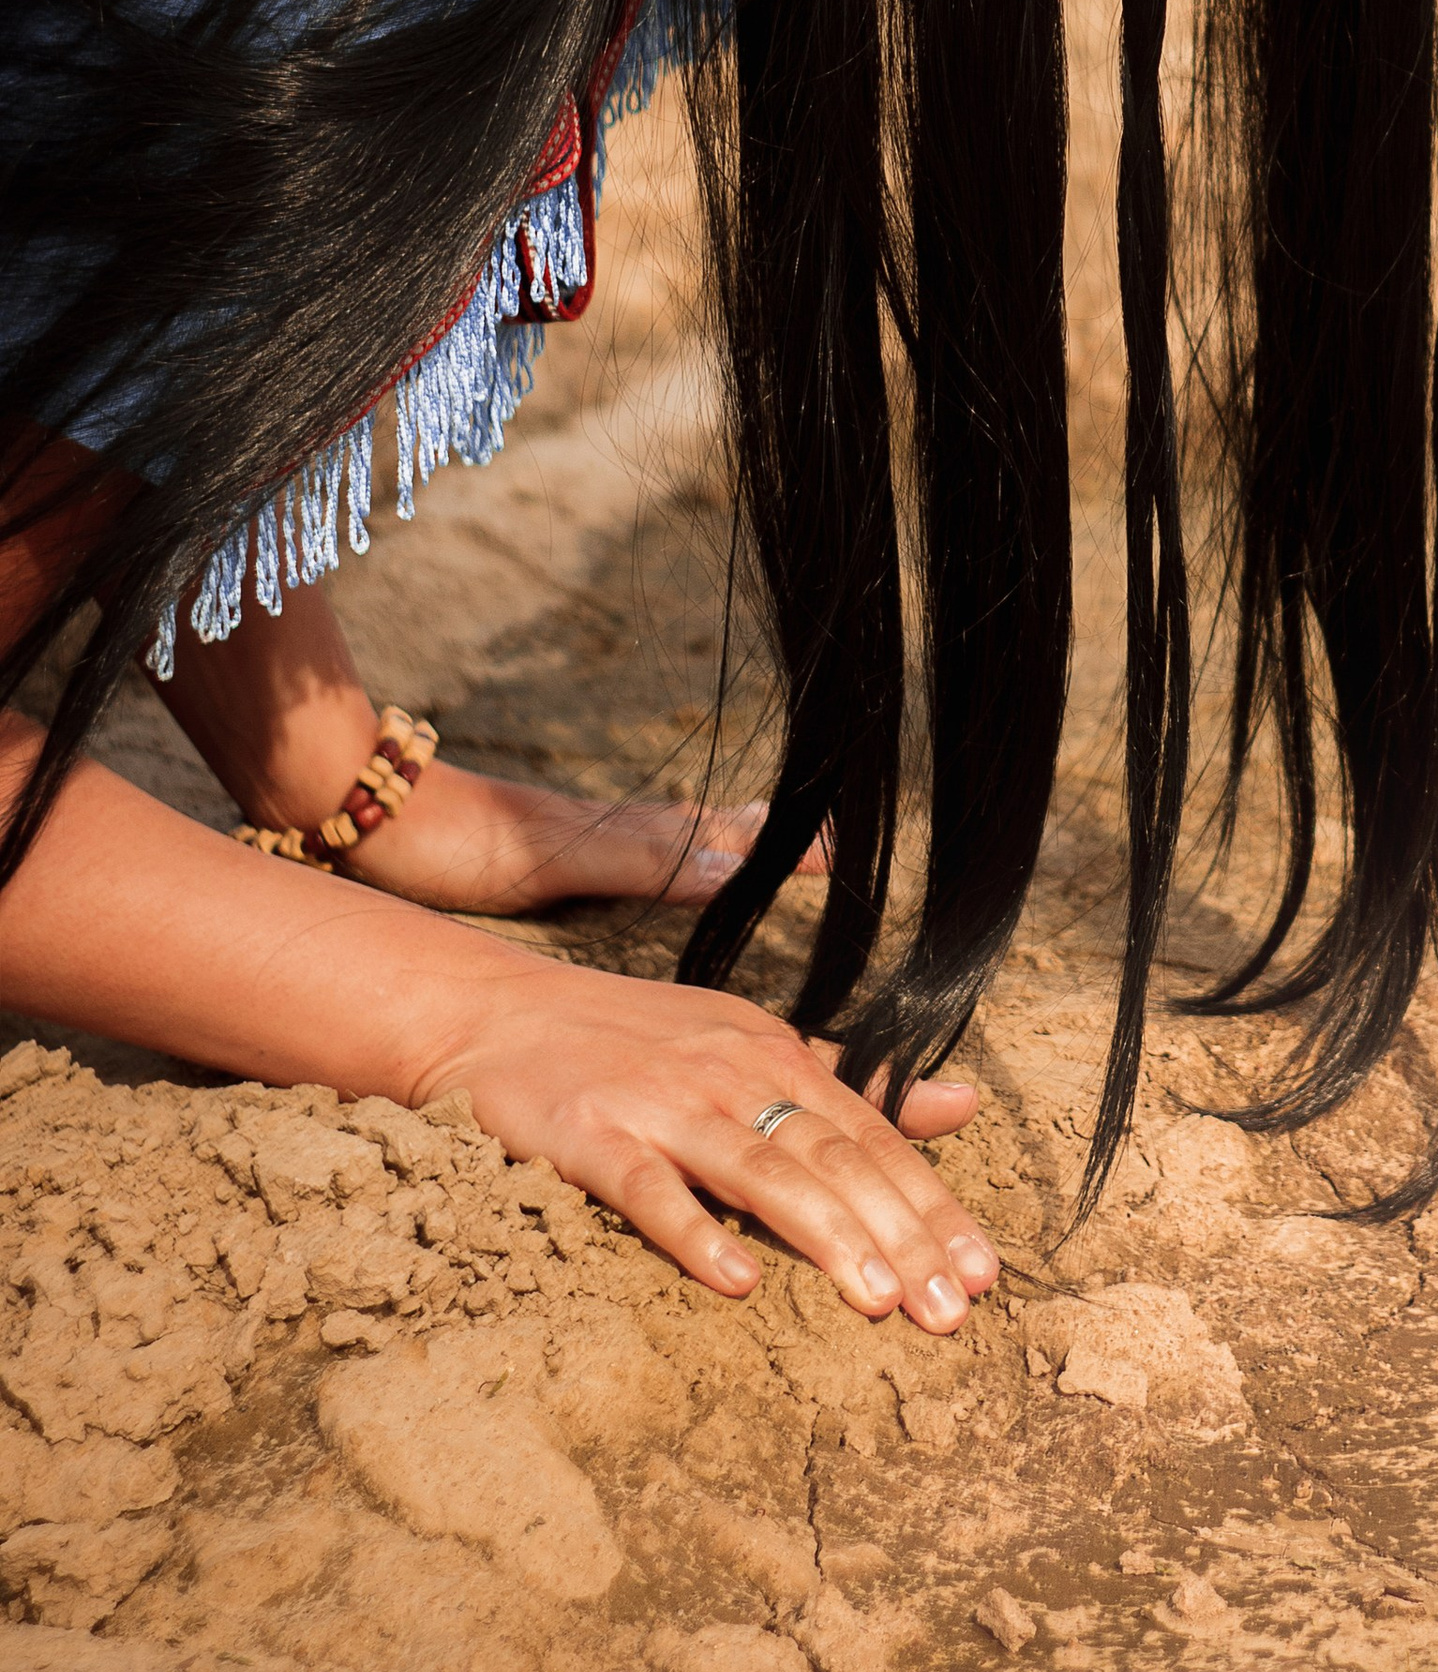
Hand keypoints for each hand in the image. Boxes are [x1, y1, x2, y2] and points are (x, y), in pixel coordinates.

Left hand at [334, 758, 813, 918]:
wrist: (365, 806)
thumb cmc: (453, 840)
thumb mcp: (554, 857)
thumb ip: (642, 860)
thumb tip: (735, 866)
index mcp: (622, 835)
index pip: (721, 838)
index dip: (778, 847)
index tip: (839, 849)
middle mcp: (610, 830)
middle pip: (706, 828)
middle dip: (767, 836)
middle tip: (829, 839)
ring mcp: (578, 835)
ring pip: (669, 833)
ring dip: (723, 837)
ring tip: (765, 831)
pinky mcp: (542, 845)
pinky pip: (630, 844)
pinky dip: (668, 845)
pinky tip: (660, 851)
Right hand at [403, 965, 998, 1331]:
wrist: (499, 1013)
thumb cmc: (638, 1038)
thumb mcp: (754, 1041)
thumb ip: (854, 1080)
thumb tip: (964, 1103)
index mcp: (776, 1055)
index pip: (873, 1138)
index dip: (931, 1204)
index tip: (984, 1273)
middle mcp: (731, 1075)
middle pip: (834, 1161)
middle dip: (900, 1237)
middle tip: (952, 1311)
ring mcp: (662, 1105)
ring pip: (761, 1172)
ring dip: (826, 1237)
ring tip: (878, 1303)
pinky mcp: (593, 1137)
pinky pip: (650, 1189)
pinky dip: (694, 1232)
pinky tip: (736, 1280)